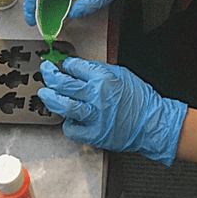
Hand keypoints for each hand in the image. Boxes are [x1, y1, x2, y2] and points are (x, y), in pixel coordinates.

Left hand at [38, 58, 187, 165]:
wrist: (152, 122)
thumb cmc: (140, 98)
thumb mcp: (121, 73)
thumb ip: (99, 71)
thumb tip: (80, 68)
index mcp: (103, 78)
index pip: (75, 66)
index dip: (66, 64)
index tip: (64, 64)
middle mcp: (96, 95)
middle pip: (64, 83)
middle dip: (50, 75)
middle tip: (46, 72)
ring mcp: (94, 115)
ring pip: (63, 104)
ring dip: (50, 97)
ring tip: (44, 92)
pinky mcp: (94, 133)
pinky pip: (72, 128)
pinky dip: (67, 122)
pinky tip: (67, 117)